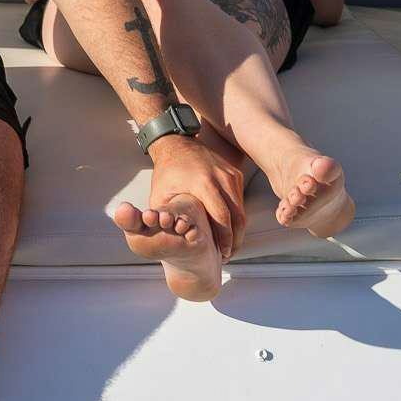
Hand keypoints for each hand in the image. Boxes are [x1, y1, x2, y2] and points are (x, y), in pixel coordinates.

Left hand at [146, 134, 243, 258]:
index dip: (225, 240)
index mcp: (203, 184)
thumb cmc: (166, 173)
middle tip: (227, 256)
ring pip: (241, 209)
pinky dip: (236, 216)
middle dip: (235, 240)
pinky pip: (239, 200)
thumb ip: (165, 217)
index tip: (223, 255)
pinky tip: (228, 230)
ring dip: (237, 230)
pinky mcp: (234, 173)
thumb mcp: (160, 196)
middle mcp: (221, 178)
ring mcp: (230, 174)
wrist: (176, 144)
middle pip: (237, 216)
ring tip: (228, 247)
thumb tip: (169, 241)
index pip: (222, 218)